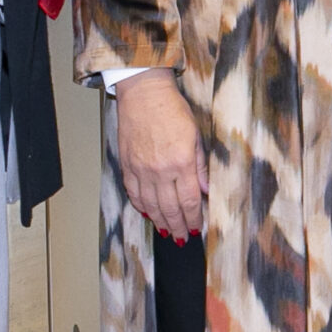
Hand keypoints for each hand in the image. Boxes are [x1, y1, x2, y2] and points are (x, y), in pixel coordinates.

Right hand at [114, 73, 206, 239]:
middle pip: (169, 208)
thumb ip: (200, 166)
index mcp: (181, 163)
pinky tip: (146, 213)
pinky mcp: (127, 164)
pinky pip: (133, 192)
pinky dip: (140, 205)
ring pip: (150, 205)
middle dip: (177, 226)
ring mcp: (140, 169)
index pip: (188, 200)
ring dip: (159, 221)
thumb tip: (205, 191)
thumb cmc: (173, 109)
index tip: (196, 228)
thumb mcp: (195, 135)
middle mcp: (159, 170)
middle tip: (181, 238)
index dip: (193, 218)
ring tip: (166, 232)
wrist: (143, 93)